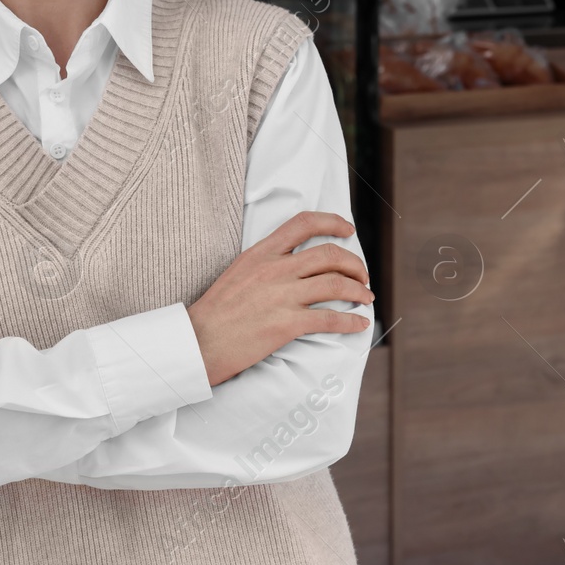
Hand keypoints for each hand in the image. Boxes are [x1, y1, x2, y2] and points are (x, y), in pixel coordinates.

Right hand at [187, 211, 372, 385]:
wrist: (198, 342)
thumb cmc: (216, 312)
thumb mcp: (238, 272)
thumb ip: (266, 263)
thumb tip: (294, 265)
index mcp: (261, 252)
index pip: (303, 223)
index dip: (332, 222)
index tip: (347, 229)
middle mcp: (275, 269)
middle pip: (330, 254)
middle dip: (355, 264)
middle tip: (362, 275)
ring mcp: (282, 296)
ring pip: (336, 284)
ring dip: (359, 291)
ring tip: (366, 297)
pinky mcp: (287, 324)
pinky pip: (331, 318)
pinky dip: (352, 321)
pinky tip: (359, 323)